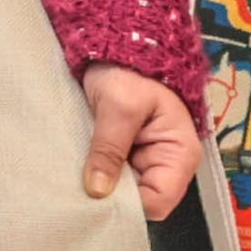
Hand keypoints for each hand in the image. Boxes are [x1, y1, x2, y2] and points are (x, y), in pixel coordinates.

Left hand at [80, 66, 206, 215]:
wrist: (123, 44)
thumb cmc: (130, 72)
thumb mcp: (119, 107)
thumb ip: (109, 149)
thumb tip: (97, 191)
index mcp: (179, 156)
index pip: (157, 202)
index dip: (128, 206)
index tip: (95, 200)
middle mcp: (166, 165)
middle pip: (139, 201)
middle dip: (110, 198)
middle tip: (76, 194)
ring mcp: (145, 161)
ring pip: (122, 190)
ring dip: (100, 185)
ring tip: (71, 183)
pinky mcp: (126, 154)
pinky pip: (111, 174)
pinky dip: (95, 173)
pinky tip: (75, 172)